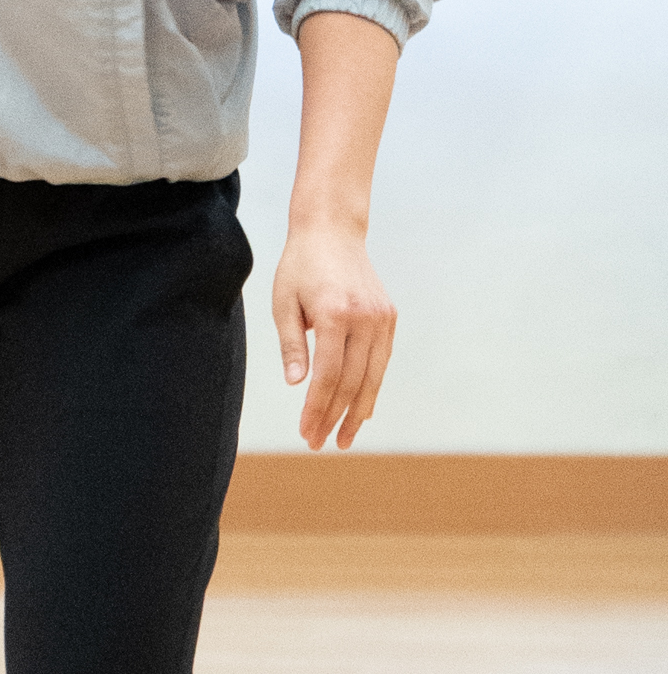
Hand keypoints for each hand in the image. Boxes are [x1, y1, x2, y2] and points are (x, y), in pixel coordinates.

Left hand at [273, 219, 395, 450]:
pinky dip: (371, 388)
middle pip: (351, 382)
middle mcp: (363, 318)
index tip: (306, 431)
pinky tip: (360, 410)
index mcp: (334, 313)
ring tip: (343, 438)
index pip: (328, 375)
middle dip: (334, 417)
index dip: (317, 408)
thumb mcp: (284, 301)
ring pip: (372, 377)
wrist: (332, 230)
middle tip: (319, 443)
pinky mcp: (389, 318)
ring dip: (357, 412)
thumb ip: (291, 344)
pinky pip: (381, 362)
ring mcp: (381, 319)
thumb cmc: (300, 265)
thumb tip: (296, 385)